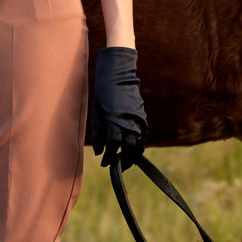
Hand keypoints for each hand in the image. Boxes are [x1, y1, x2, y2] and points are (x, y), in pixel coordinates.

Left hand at [86, 46, 146, 169]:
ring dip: (133, 154)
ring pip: (139, 143)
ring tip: (127, 162)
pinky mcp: (143, 115)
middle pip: (129, 148)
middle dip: (123, 160)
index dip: (108, 157)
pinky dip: (140, 144)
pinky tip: (135, 149)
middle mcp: (129, 121)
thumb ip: (98, 132)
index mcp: (115, 120)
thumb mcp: (97, 111)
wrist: (119, 74)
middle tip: (117, 167)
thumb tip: (99, 151)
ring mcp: (138, 118)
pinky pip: (144, 134)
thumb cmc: (103, 92)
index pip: (114, 145)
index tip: (104, 163)